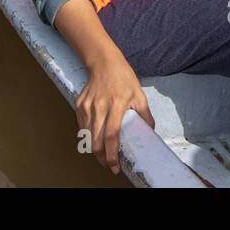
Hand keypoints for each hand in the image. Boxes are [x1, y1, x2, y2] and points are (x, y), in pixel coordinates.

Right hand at [75, 51, 153, 174]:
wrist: (104, 62)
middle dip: (101, 157)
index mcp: (116, 105)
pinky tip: (96, 136)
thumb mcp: (139, 94)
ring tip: (103, 153)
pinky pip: (82, 127)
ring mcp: (87, 106)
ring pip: (87, 136)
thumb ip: (145, 114)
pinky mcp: (79, 105)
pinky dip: (88, 135)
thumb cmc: (123, 78)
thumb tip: (150, 131)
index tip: (114, 166)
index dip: (111, 154)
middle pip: (96, 141)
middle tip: (109, 164)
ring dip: (94, 148)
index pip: (112, 135)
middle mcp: (99, 107)